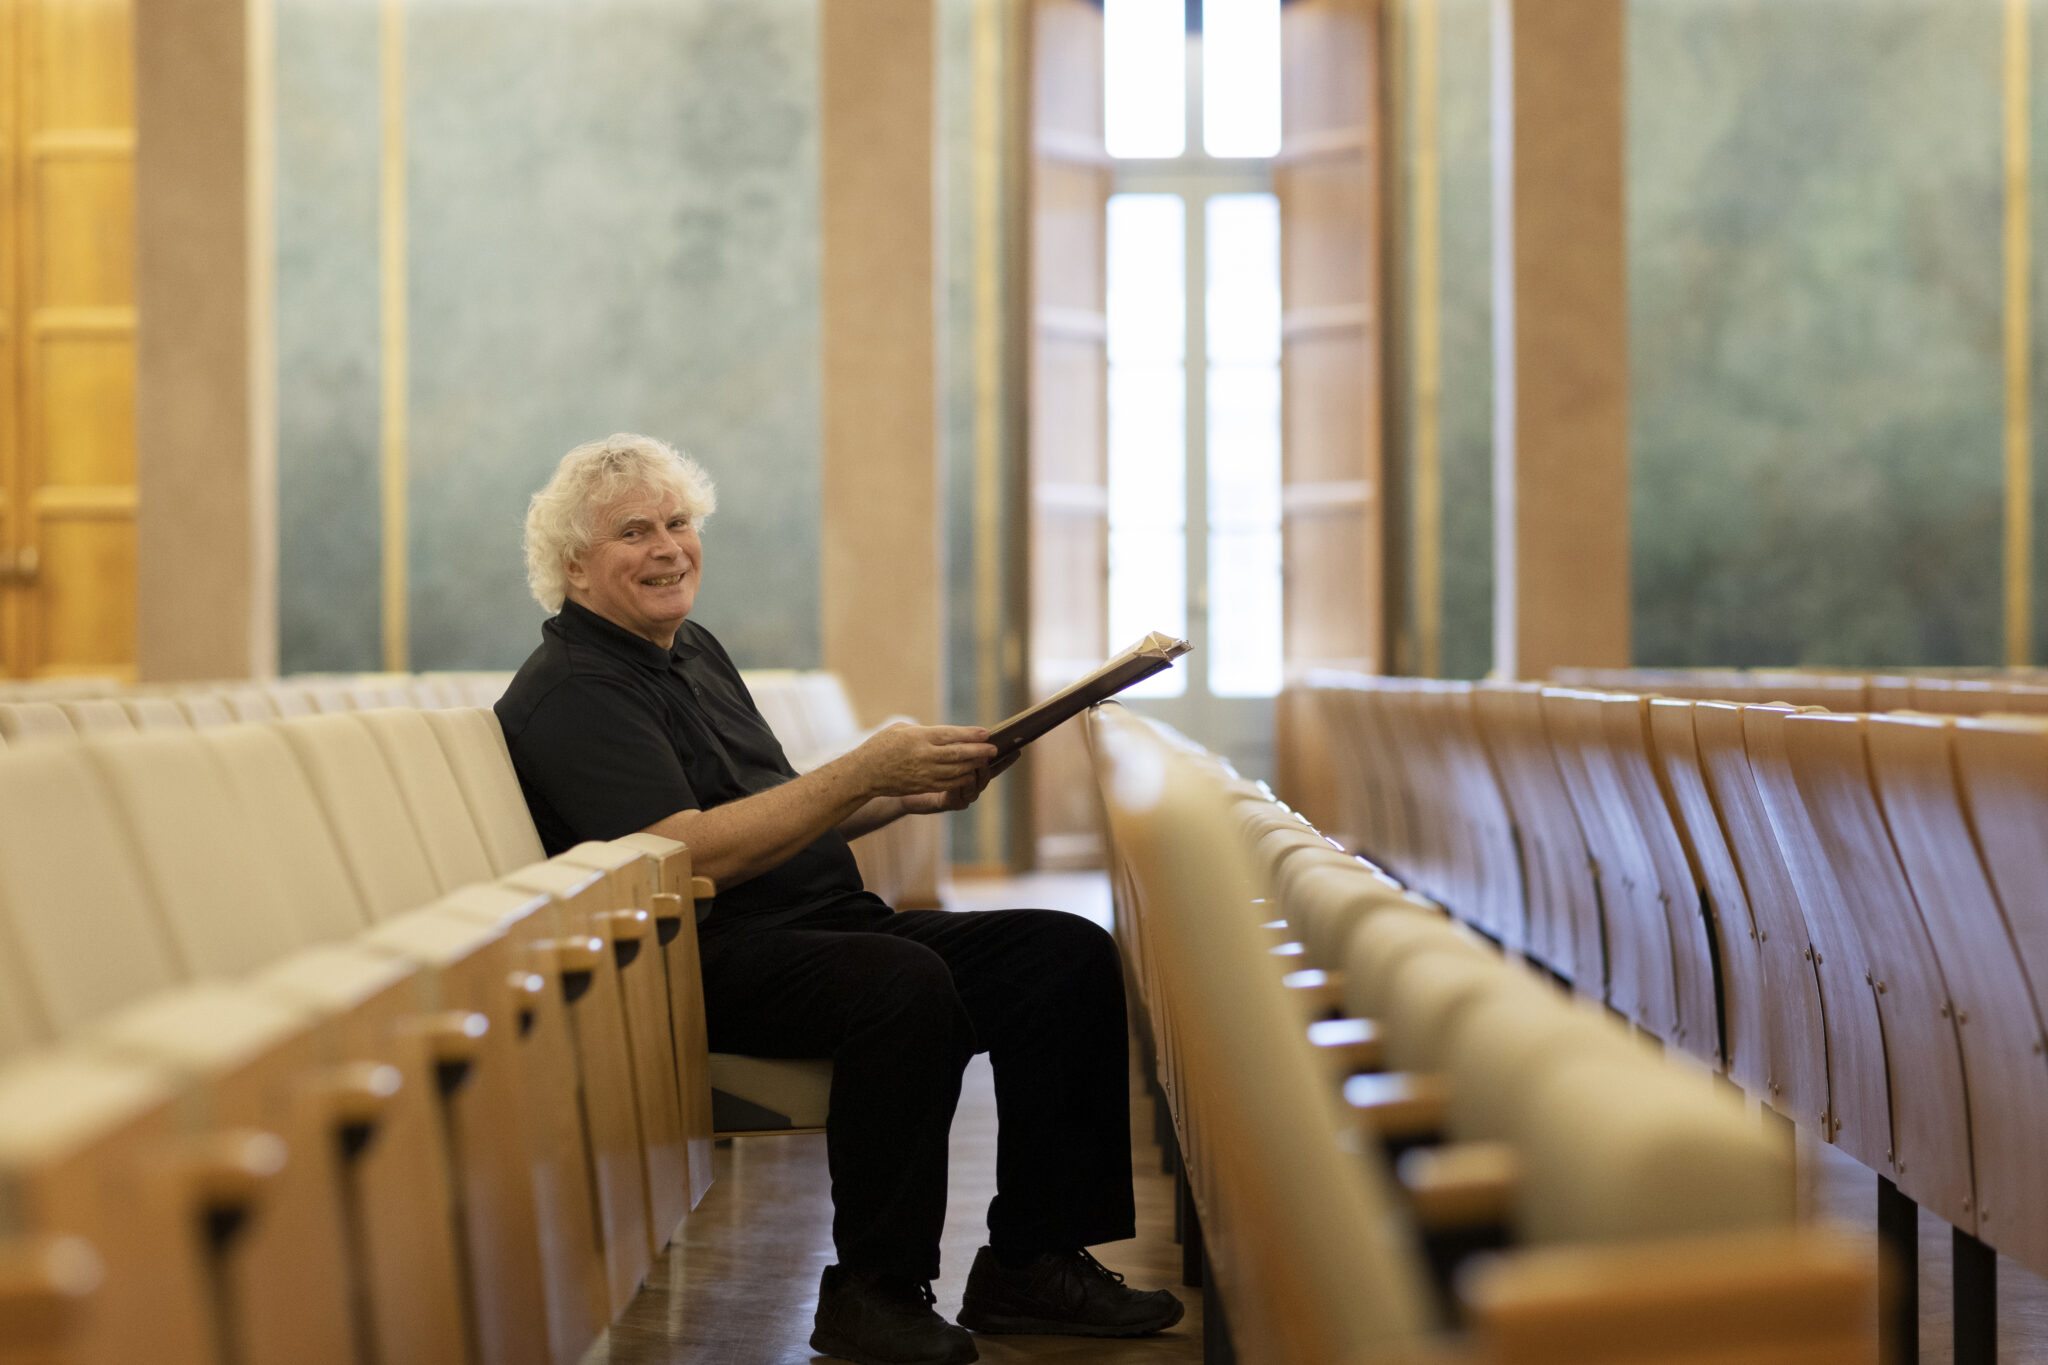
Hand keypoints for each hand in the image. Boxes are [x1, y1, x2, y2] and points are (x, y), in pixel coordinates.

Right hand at [854, 724, 999, 799]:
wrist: (865, 773)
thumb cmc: (882, 745)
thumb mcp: (901, 729)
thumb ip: (926, 731)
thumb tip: (948, 734)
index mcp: (918, 738)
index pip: (951, 735)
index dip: (971, 735)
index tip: (986, 733)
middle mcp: (923, 756)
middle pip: (958, 754)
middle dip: (979, 752)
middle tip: (994, 749)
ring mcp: (924, 773)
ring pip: (957, 771)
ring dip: (974, 766)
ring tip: (985, 760)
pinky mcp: (923, 786)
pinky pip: (949, 784)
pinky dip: (962, 779)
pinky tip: (970, 774)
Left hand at [898, 751, 1018, 813]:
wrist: (907, 788)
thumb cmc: (925, 766)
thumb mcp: (941, 750)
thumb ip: (955, 742)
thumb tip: (974, 729)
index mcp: (972, 770)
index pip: (993, 763)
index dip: (1006, 759)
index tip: (1017, 751)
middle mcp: (972, 784)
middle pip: (987, 774)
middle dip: (991, 764)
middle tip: (991, 754)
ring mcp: (963, 796)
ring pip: (975, 785)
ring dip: (976, 774)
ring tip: (976, 763)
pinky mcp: (950, 803)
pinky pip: (959, 796)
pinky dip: (960, 788)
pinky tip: (960, 779)